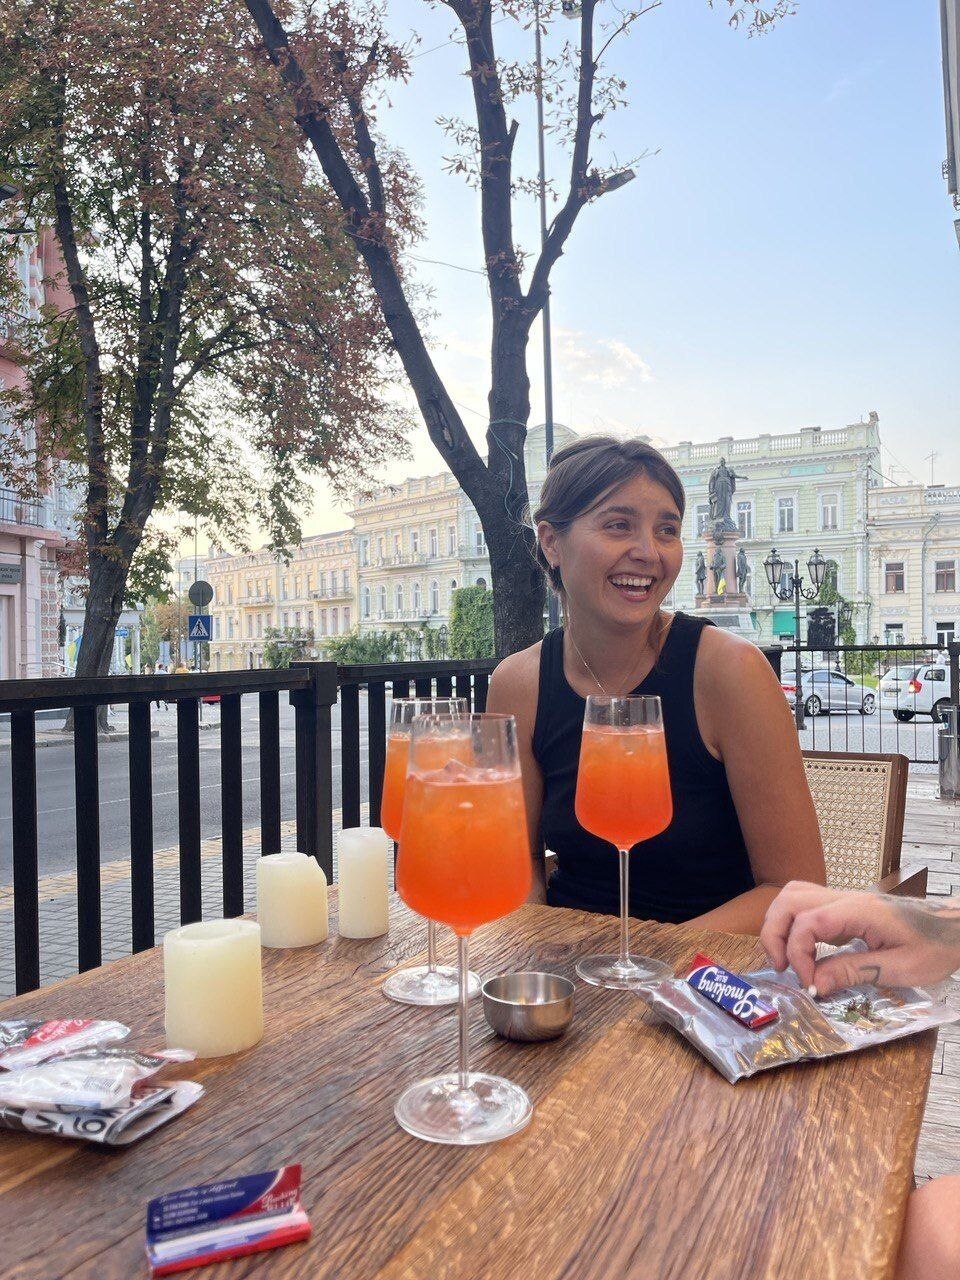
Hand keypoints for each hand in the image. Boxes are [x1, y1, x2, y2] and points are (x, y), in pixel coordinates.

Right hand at [761, 881, 959, 997]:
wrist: (955, 929)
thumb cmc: (935, 947)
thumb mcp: (900, 968)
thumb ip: (854, 971)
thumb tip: (815, 983)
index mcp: (860, 911)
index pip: (808, 922)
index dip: (798, 953)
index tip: (808, 982)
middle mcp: (846, 898)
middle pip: (790, 900)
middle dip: (775, 934)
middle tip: (781, 967)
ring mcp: (844, 899)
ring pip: (793, 895)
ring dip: (780, 924)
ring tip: (786, 957)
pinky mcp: (846, 907)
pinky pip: (807, 904)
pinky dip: (794, 923)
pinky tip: (803, 949)